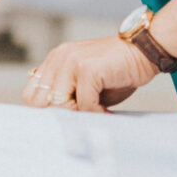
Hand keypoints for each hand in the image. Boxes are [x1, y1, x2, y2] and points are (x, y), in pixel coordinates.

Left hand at [21, 36, 157, 111]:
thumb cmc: (118, 72)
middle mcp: (59, 57)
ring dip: (78, 115)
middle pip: (40, 102)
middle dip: (60, 115)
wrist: (146, 51)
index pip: (30, 95)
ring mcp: (72, 61)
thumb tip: (55, 125)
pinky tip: (107, 110)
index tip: (65, 121)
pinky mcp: (87, 68)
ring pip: (59, 104)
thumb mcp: (86, 84)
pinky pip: (83, 105)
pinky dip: (96, 113)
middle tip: (81, 118)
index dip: (45, 112)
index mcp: (55, 60)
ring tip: (95, 113)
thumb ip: (69, 98)